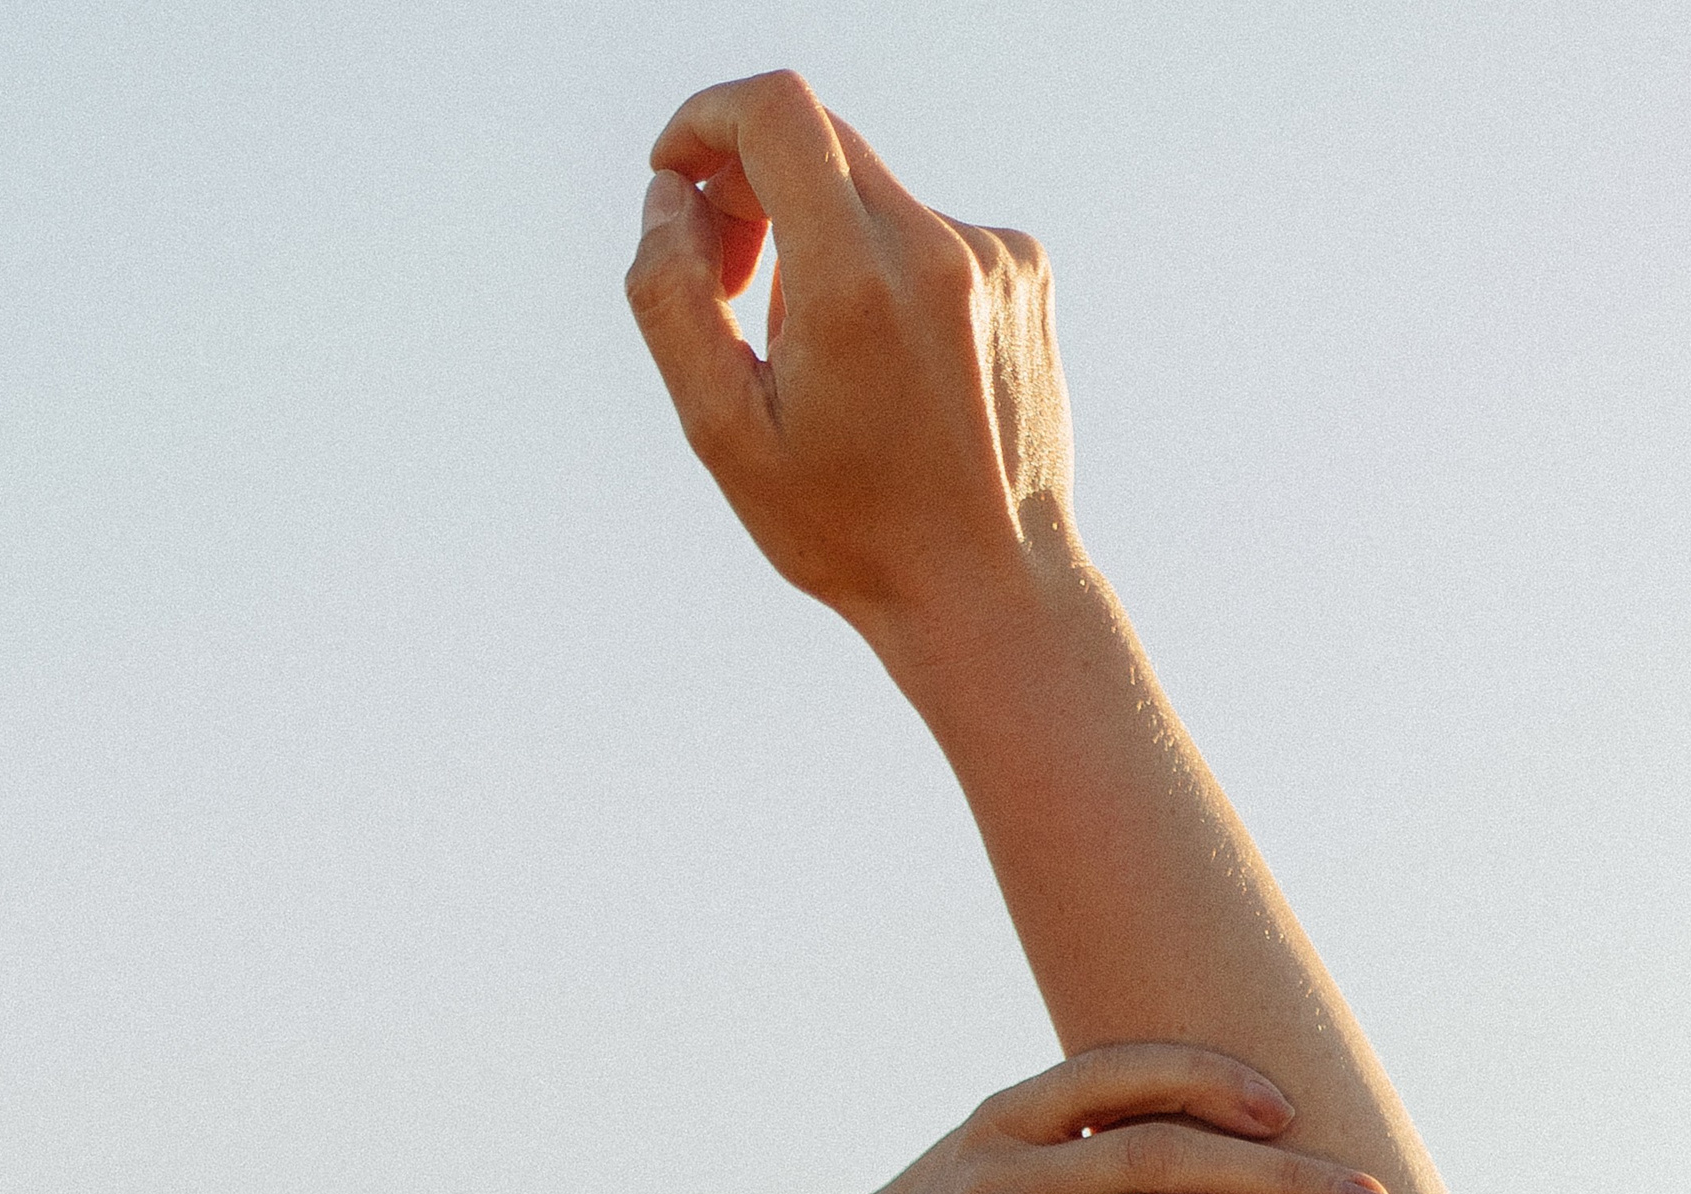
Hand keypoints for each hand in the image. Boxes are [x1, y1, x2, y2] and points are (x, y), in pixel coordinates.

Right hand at [625, 71, 1076, 646]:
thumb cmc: (846, 529)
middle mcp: (933, 245)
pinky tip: (890, 370)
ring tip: (824, 365)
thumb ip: (672, 300)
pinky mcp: (1025, 267)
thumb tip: (665, 200)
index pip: (776, 112)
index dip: (705, 121)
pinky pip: (927, 231)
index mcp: (853, 280)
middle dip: (748, 189)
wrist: (986, 585)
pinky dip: (884, 272)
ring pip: (870, 193)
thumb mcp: (723, 435)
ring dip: (820, 247)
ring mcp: (991, 252)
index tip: (674, 175)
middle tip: (729, 284)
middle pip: (818, 140)